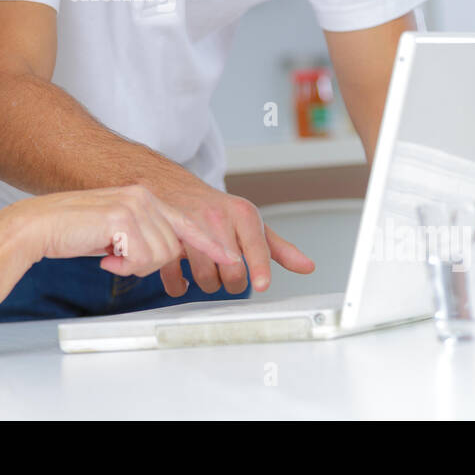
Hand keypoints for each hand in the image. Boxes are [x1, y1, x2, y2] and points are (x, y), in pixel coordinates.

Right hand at [23, 184, 232, 279]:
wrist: (39, 225)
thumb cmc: (74, 232)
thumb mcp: (118, 234)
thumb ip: (144, 237)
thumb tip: (165, 257)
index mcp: (145, 197)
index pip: (186, 223)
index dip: (209, 245)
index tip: (231, 259)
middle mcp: (144, 197)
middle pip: (173, 247)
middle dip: (148, 264)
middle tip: (117, 259)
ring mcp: (135, 205)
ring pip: (160, 255)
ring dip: (134, 266)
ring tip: (109, 254)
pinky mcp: (124, 217)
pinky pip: (142, 258)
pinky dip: (124, 266)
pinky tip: (105, 256)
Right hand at [150, 182, 314, 297]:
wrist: (174, 188)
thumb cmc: (216, 210)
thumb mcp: (249, 222)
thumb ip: (278, 248)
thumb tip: (307, 267)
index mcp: (243, 215)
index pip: (256, 246)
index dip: (259, 268)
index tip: (261, 285)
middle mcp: (217, 219)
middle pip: (232, 271)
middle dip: (233, 283)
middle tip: (230, 277)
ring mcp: (190, 229)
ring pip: (206, 277)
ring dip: (209, 284)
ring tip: (209, 271)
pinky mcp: (167, 241)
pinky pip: (175, 277)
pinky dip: (179, 286)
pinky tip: (183, 280)